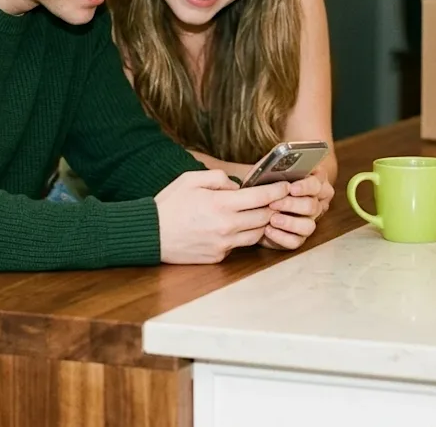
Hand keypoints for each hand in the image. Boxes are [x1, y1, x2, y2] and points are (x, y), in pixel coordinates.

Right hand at [155, 170, 290, 263]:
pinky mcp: (218, 257)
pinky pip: (238, 245)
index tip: (285, 186)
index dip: (277, 191)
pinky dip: (241, 235)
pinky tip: (233, 227)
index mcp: (221, 204)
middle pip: (265, 217)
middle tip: (275, 200)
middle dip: (273, 207)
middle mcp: (227, 226)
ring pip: (256, 234)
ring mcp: (224, 244)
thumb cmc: (169, 204)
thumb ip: (218, 178)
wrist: (150, 234)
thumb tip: (237, 186)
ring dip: (260, 223)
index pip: (261, 198)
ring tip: (256, 213)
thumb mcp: (190, 179)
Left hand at [259, 173, 334, 249]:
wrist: (262, 200)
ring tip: (272, 219)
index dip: (305, 187)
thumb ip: (277, 167)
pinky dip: (281, 237)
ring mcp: (309, 221)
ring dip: (289, 222)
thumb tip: (273, 167)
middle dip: (292, 205)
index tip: (291, 188)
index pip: (317, 184)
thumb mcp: (272, 169)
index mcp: (315, 183)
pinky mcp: (298, 237)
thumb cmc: (269, 181)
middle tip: (274, 203)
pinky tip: (268, 230)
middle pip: (312, 206)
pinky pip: (295, 241)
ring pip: (308, 226)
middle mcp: (316, 203)